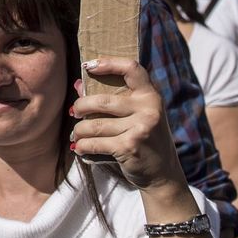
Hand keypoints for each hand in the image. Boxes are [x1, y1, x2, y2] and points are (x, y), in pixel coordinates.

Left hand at [69, 58, 184, 193]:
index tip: (89, 66)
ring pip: (94, 124)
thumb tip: (77, 84)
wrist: (162, 173)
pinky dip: (82, 146)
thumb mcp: (136, 115)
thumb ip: (111, 98)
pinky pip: (95, 143)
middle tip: (74, 112)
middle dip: (81, 106)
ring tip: (76, 134)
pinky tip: (79, 147)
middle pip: (102, 101)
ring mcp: (141, 128)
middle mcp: (149, 109)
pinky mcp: (130, 147)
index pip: (132, 68)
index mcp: (151, 96)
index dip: (109, 63)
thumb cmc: (144, 138)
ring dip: (79, 130)